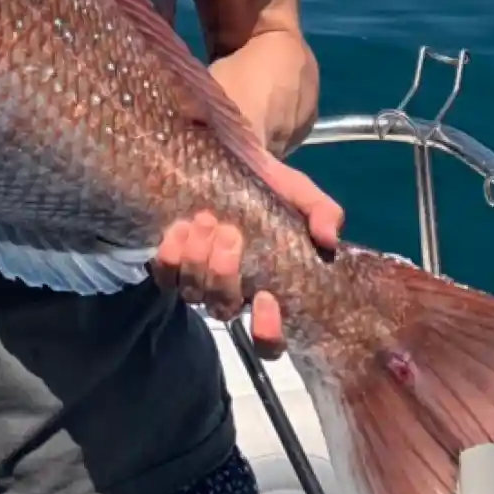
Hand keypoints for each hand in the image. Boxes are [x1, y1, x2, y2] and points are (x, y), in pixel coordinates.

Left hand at [151, 155, 343, 357]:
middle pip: (223, 309)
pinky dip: (170, 255)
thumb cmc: (272, 184)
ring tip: (207, 220)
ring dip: (198, 260)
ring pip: (192, 292)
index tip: (266, 296)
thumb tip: (328, 239)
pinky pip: (164, 275)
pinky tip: (180, 227)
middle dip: (225, 274)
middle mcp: (232, 291)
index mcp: (269, 289)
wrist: (232, 151)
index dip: (266, 332)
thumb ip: (323, 214)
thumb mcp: (302, 194)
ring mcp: (199, 277)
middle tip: (231, 233)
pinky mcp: (172, 259)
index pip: (269, 343)